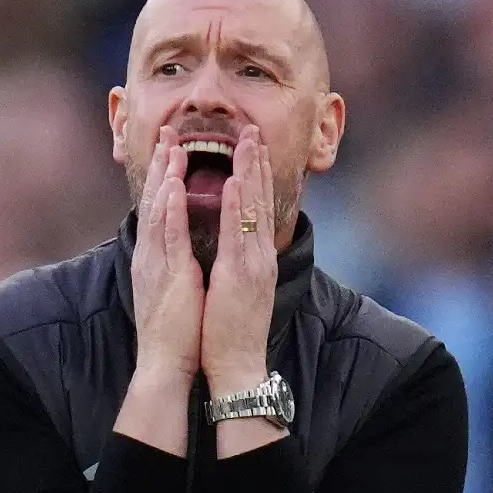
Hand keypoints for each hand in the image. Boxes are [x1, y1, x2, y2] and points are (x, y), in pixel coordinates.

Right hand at [130, 126, 204, 381]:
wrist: (166, 363)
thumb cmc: (178, 331)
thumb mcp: (176, 288)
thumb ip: (177, 264)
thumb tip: (184, 249)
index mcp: (157, 258)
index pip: (161, 209)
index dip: (165, 177)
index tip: (172, 149)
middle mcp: (153, 255)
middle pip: (156, 201)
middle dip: (162, 165)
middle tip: (169, 132)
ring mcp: (157, 263)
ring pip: (161, 210)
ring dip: (166, 175)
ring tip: (172, 145)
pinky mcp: (168, 275)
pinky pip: (168, 235)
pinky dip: (171, 208)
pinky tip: (175, 185)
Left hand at [201, 125, 276, 393]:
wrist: (238, 365)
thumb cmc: (231, 331)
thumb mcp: (237, 289)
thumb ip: (238, 264)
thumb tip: (234, 246)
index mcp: (256, 258)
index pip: (258, 207)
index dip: (256, 174)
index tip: (252, 146)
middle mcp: (259, 255)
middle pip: (261, 199)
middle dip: (257, 162)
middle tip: (253, 128)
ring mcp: (253, 263)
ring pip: (254, 209)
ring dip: (250, 172)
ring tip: (248, 140)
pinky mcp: (241, 275)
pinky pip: (239, 234)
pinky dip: (238, 206)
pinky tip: (235, 182)